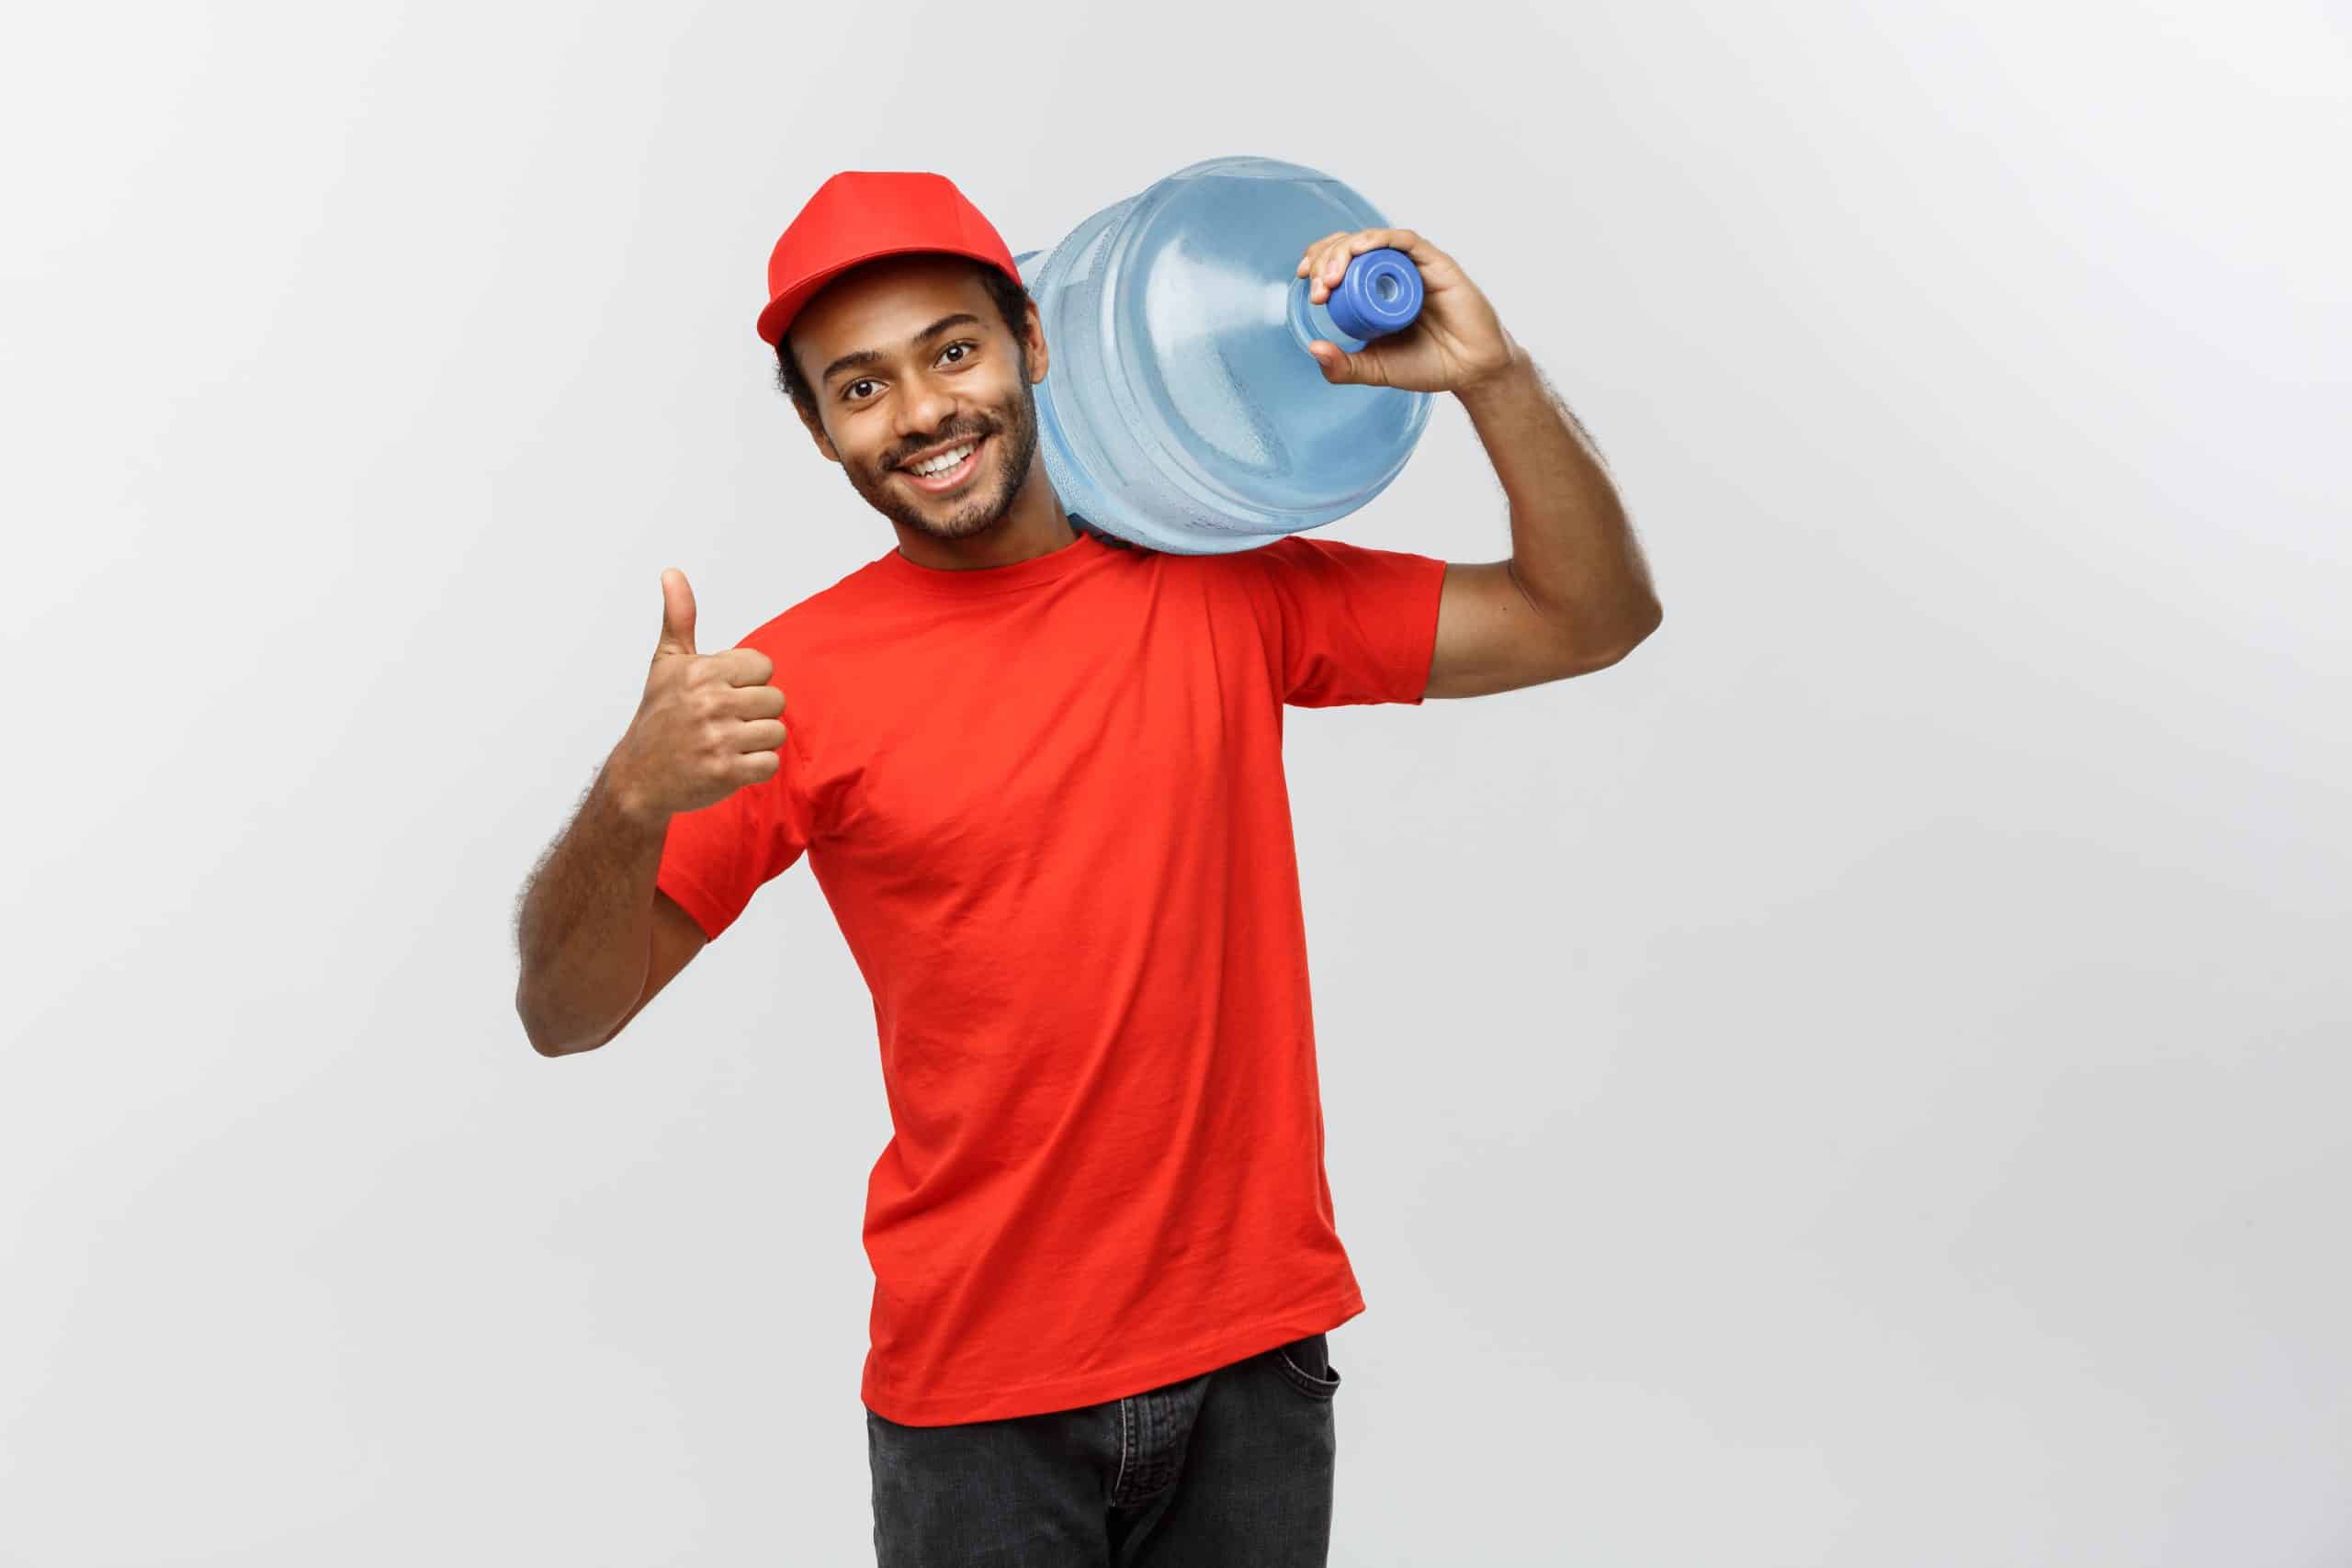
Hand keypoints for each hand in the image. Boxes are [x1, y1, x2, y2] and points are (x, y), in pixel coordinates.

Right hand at [607, 568, 787, 821]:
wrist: (638, 777)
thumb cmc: (659, 715)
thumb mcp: (666, 663)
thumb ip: (679, 617)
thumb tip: (672, 572)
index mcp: (701, 671)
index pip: (764, 667)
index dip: (748, 682)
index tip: (721, 694)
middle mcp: (709, 702)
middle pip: (775, 700)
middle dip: (755, 714)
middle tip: (724, 723)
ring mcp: (718, 739)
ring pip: (776, 732)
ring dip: (757, 742)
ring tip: (728, 743)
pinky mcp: (725, 772)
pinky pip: (770, 763)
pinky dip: (755, 767)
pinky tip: (730, 763)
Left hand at [1296, 226, 1521, 393]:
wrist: (1469, 371)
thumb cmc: (1426, 365)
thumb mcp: (1374, 369)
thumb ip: (1343, 366)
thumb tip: (1313, 349)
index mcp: (1374, 289)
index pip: (1341, 262)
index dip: (1320, 262)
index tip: (1305, 280)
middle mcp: (1391, 271)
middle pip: (1351, 246)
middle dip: (1327, 259)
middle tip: (1319, 287)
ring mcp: (1413, 265)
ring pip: (1373, 239)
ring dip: (1347, 250)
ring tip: (1332, 276)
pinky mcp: (1435, 263)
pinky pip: (1405, 241)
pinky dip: (1380, 239)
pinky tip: (1362, 249)